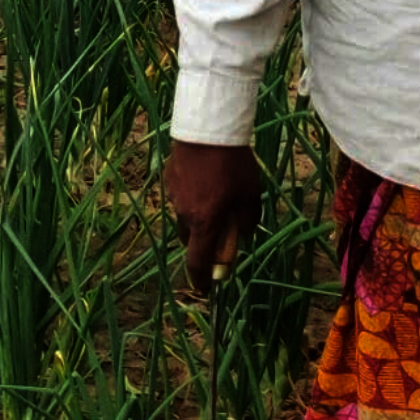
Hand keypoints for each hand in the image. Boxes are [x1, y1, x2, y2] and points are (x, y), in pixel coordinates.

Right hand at [164, 140, 261, 293]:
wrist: (207, 130)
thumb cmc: (233, 165)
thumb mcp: (250, 194)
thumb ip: (247, 220)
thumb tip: (242, 234)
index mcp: (204, 224)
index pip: (198, 263)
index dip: (201, 280)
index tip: (206, 290)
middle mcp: (184, 215)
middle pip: (190, 239)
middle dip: (203, 241)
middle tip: (219, 227)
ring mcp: (173, 197)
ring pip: (185, 216)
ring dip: (198, 215)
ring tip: (216, 192)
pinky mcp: (169, 179)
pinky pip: (181, 196)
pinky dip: (192, 195)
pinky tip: (205, 176)